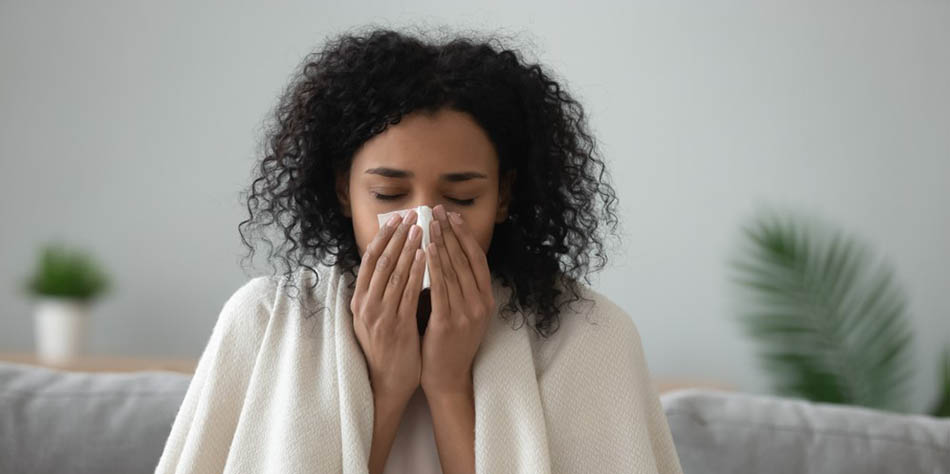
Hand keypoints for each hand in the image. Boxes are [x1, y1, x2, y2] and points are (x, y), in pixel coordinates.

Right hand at [351, 209, 426, 403]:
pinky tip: (426, 256)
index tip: (395, 219)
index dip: (382, 237)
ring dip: (408, 248)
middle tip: (412, 215)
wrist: (386, 383)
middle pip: (380, 261)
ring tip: (421, 228)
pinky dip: (417, 271)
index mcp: (359, 300)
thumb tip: (391, 264)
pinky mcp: (396, 326)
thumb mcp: (374, 318)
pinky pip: (407, 292)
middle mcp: (365, 305)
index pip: (369, 260)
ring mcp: (379, 315)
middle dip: (397, 236)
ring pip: (394, 273)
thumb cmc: (385, 349)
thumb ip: (380, 293)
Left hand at [421, 204, 494, 395]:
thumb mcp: (462, 312)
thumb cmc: (449, 343)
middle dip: (450, 232)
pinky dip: (434, 266)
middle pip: (465, 259)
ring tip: (430, 223)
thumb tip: (444, 253)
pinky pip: (441, 287)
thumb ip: (458, 287)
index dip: (465, 235)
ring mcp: (467, 313)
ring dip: (441, 243)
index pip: (477, 258)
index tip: (452, 216)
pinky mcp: (449, 322)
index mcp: (486, 299)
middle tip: (437, 211)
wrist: (447, 377)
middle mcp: (480, 303)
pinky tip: (425, 250)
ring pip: (453, 270)